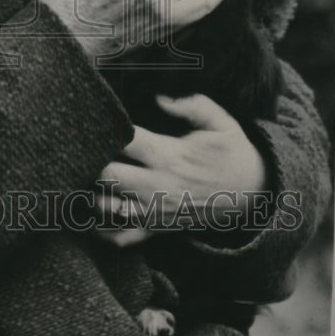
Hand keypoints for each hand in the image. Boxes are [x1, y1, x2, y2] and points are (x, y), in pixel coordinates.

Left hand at [96, 94, 268, 245]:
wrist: (253, 197)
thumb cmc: (231, 154)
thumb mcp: (222, 123)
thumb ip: (192, 104)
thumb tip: (160, 97)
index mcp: (169, 156)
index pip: (124, 141)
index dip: (105, 129)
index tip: (95, 118)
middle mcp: (156, 186)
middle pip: (106, 175)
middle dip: (90, 160)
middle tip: (84, 146)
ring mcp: (153, 212)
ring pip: (105, 207)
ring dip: (89, 191)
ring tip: (81, 173)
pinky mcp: (155, 230)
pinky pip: (119, 238)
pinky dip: (100, 228)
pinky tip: (89, 211)